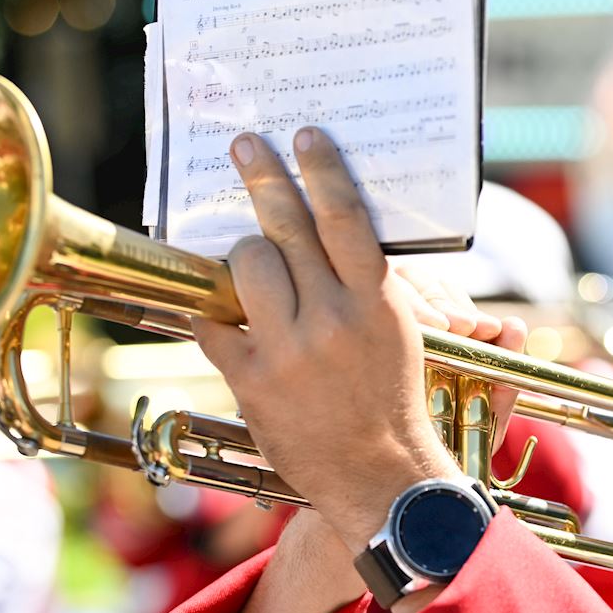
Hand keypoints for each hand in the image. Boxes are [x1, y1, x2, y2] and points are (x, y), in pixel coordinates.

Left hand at [191, 127, 523, 552]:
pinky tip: (218, 315)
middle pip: (286, 229)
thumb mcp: (399, 338)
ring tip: (249, 263)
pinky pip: (214, 324)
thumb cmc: (392, 404)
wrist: (380, 476)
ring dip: (244, 257)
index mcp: (378, 305)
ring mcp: (291, 349)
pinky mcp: (254, 380)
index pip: (346, 219)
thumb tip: (328, 241)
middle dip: (262, 176)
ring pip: (248, 266)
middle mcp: (334, 319)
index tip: (306, 136)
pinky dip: (213, 316)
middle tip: (245, 145)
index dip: (323, 170)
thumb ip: (366, 290)